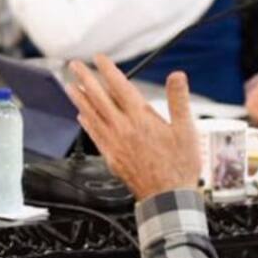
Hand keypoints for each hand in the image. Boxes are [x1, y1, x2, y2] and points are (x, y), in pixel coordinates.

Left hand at [66, 54, 200, 200]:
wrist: (167, 198)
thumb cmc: (179, 166)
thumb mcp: (187, 130)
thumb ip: (179, 100)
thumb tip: (177, 76)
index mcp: (141, 119)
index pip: (120, 87)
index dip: (108, 70)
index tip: (99, 58)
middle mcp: (123, 129)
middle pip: (99, 98)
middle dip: (86, 79)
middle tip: (74, 65)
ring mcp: (114, 144)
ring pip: (92, 116)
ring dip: (79, 99)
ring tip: (70, 86)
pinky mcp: (111, 158)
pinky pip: (94, 136)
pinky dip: (86, 123)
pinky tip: (81, 117)